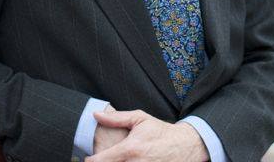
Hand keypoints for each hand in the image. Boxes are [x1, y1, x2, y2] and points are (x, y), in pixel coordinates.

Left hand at [86, 109, 208, 161]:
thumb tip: (96, 115)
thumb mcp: (140, 119)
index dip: (90, 160)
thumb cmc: (160, 131)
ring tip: (118, 159)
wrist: (184, 146)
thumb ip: (117, 118)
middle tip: (104, 158)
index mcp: (129, 149)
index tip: (89, 158)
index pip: (99, 161)